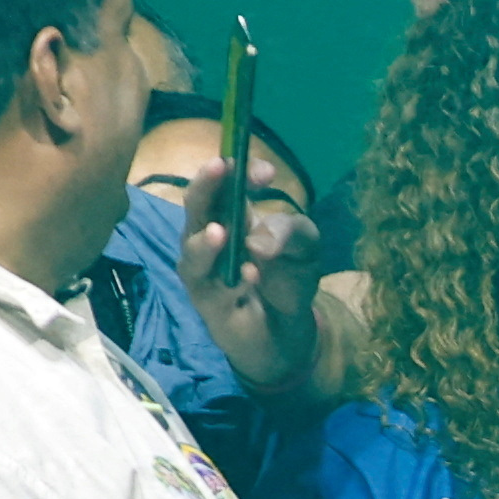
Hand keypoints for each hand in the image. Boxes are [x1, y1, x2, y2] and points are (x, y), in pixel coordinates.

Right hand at [181, 174, 327, 400]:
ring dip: (206, 241)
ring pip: (193, 253)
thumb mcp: (306, 246)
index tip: (266, 172)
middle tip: (219, 167)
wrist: (287, 331)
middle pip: (197, 207)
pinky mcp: (209, 306)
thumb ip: (292, 232)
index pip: (225, 184)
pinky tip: (250, 275)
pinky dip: (231, 283)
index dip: (238, 171)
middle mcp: (209, 237)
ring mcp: (204, 272)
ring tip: (222, 232)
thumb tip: (258, 240)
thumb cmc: (288, 278)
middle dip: (206, 186)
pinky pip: (214, 292)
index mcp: (231, 214)